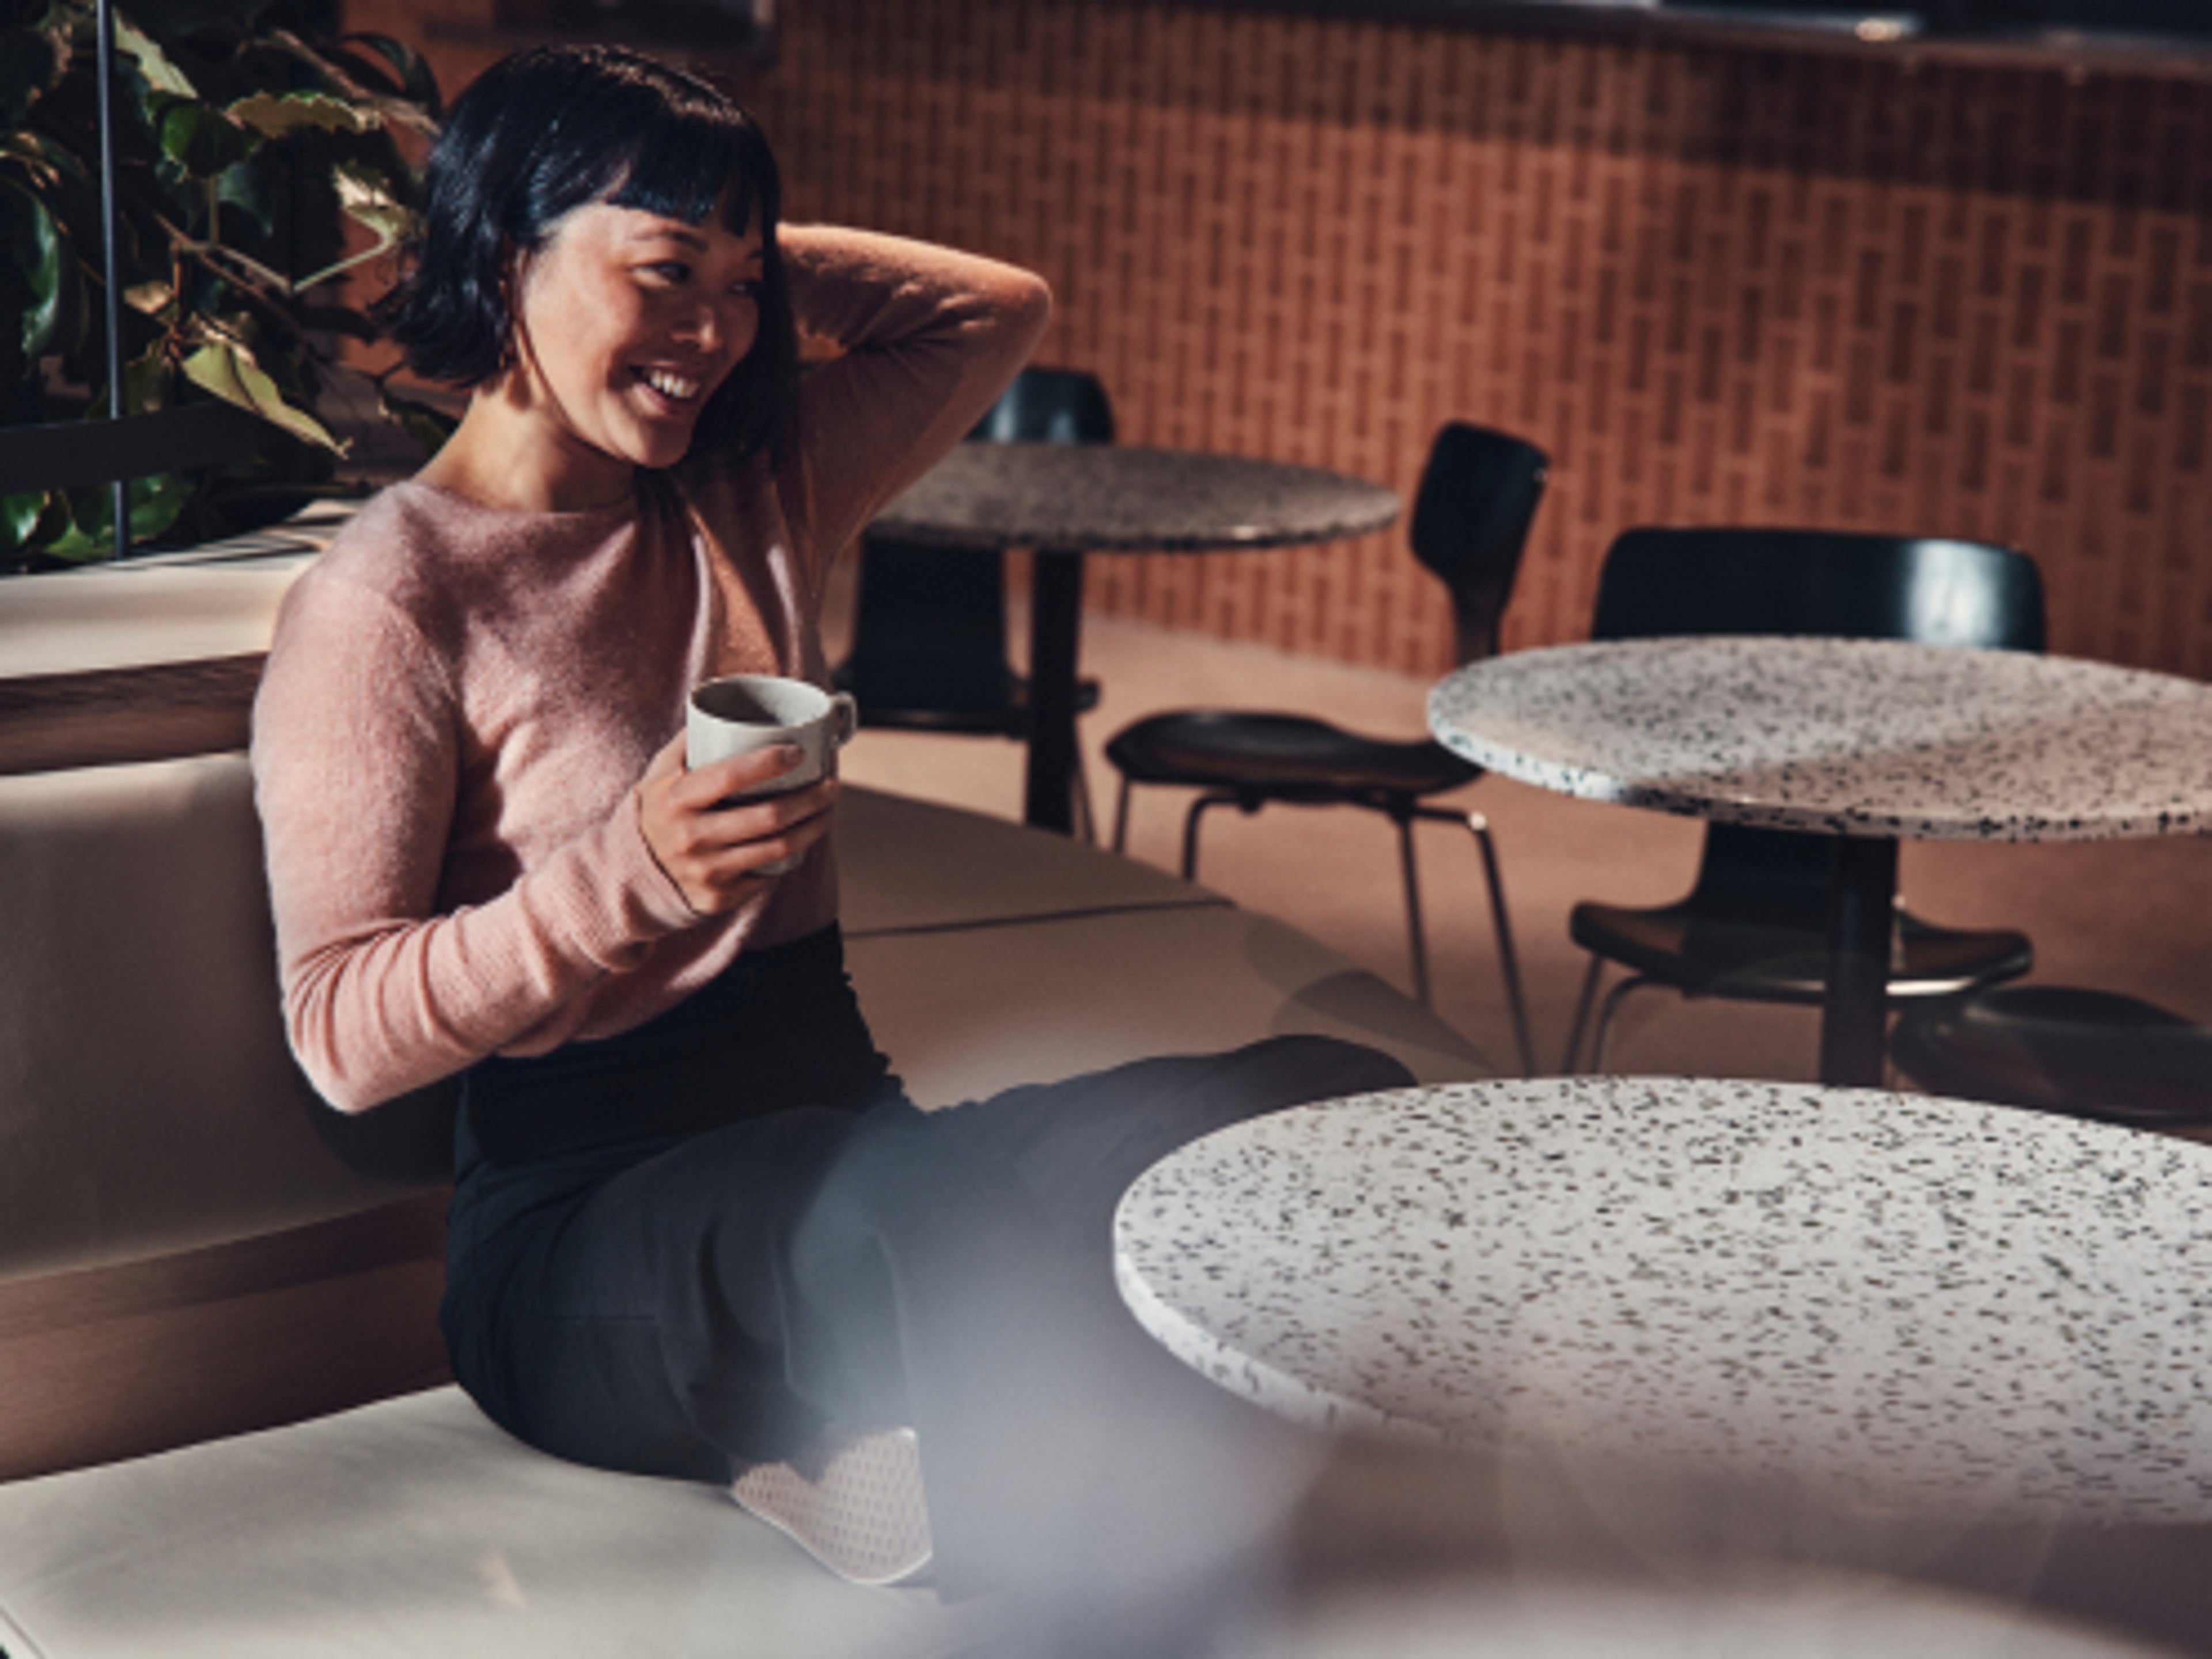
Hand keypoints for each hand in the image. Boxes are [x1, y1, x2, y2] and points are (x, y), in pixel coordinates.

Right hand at [635, 733, 837, 914]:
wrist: (628, 873)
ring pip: (778, 849)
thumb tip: (729, 703)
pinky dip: (791, 857)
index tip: (799, 752)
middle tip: (830, 784)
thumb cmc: (657, 810)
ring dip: (812, 827)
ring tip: (826, 810)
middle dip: (810, 799)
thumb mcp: (660, 772)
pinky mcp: (718, 898)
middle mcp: (691, 837)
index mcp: (676, 798)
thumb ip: (691, 741)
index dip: (770, 762)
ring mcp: (706, 871)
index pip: (730, 776)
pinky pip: (767, 875)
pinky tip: (802, 839)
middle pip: (768, 816)